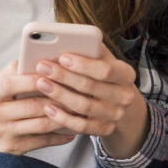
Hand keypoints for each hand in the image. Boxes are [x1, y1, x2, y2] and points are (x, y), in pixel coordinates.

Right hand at [0, 64, 75, 167]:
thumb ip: (12, 72)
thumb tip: (36, 57)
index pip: (12, 84)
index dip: (34, 79)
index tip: (55, 72)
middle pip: (32, 106)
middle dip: (58, 98)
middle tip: (79, 91)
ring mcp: (4, 134)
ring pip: (41, 124)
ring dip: (64, 117)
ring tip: (80, 108)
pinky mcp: (14, 150)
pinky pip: (43, 141)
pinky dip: (60, 136)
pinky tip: (72, 129)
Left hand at [28, 47, 149, 157]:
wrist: (117, 103)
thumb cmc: (102, 75)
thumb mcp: (102, 60)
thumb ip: (90, 49)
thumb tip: (66, 38)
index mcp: (126, 74)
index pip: (105, 70)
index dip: (82, 64)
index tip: (62, 56)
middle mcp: (125, 96)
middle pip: (91, 87)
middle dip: (64, 76)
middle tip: (42, 67)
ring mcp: (116, 115)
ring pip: (84, 106)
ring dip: (60, 95)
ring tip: (41, 84)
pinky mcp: (105, 130)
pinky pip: (82, 126)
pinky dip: (63, 118)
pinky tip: (48, 108)